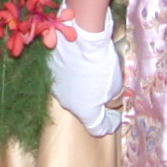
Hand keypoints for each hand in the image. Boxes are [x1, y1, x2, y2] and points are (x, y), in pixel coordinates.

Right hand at [46, 17, 122, 135]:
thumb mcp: (116, 85)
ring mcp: (56, 88)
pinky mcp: (50, 72)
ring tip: (92, 72)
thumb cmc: (102, 64)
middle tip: (106, 90)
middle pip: (84, 109)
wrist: (81, 38)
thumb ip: (111, 98)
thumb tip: (106, 99)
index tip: (116, 116)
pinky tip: (80, 62)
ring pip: (72, 93)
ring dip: (82, 87)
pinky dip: (73, 74)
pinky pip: (65, 78)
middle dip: (96, 102)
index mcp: (84, 112)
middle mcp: (67, 105)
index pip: (98, 128)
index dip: (110, 124)